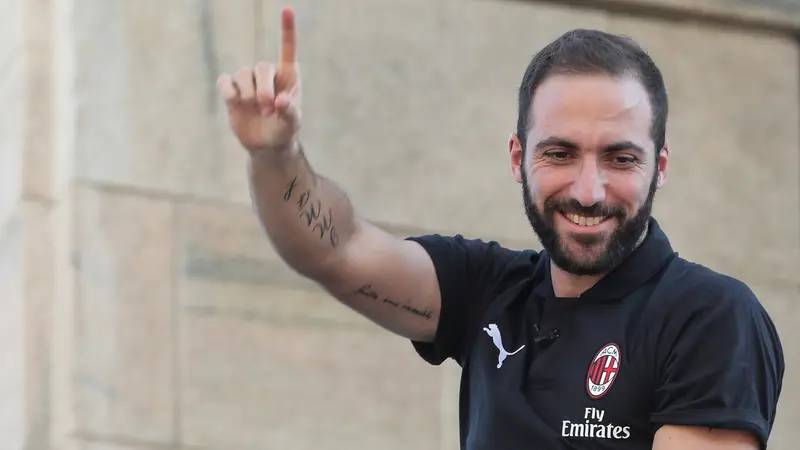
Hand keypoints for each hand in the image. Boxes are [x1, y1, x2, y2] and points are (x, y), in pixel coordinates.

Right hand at [217, 5, 300, 153]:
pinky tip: (236, 103)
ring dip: (249, 93)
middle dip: (264, 88)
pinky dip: (229, 92)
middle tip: (269, 108)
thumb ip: (290, 111)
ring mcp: (248, 82)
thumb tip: (280, 100)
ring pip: (242, 74)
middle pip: (260, 67)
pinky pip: (225, 82)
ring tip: (256, 109)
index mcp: (288, 76)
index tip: (288, 9)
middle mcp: (267, 75)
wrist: (267, 145)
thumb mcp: (292, 124)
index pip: (287, 48)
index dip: (287, 29)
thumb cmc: (284, 130)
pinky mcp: (232, 91)